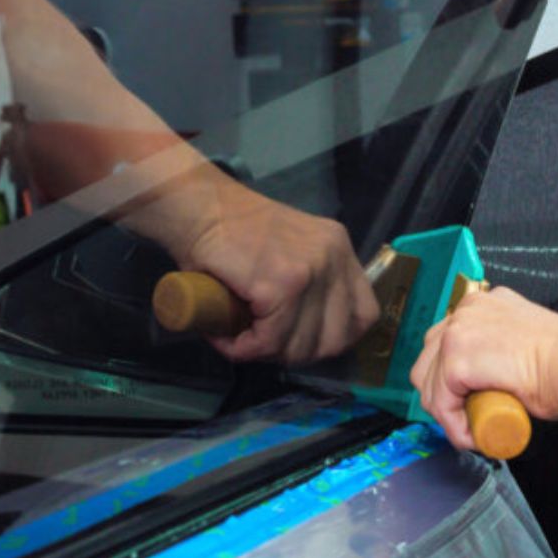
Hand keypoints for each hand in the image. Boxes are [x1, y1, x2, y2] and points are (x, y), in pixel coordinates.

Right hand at [144, 175, 378, 362]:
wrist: (195, 205)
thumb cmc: (229, 227)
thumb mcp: (288, 247)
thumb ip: (309, 279)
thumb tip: (309, 333)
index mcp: (338, 248)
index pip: (363, 314)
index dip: (334, 338)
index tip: (302, 341)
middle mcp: (333, 257)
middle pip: (336, 338)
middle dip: (297, 352)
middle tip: (263, 343)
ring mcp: (310, 271)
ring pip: (300, 345)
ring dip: (266, 352)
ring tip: (239, 337)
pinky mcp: (279, 285)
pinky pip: (268, 341)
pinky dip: (243, 348)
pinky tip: (225, 336)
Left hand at [411, 287, 557, 452]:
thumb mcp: (528, 344)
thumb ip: (508, 350)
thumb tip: (498, 376)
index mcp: (483, 305)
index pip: (446, 340)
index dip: (449, 375)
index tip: (463, 397)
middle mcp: (466, 311)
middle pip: (429, 358)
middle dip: (440, 392)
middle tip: (465, 415)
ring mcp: (458, 333)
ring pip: (430, 383)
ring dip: (447, 412)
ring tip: (472, 427)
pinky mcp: (457, 360)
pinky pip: (442, 403)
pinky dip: (453, 426)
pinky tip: (472, 435)